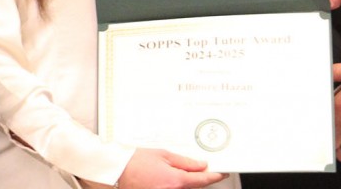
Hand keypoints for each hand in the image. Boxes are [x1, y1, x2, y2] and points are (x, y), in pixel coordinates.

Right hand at [79, 149, 228, 188]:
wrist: (117, 169)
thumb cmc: (136, 161)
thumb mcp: (164, 155)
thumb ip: (185, 162)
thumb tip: (202, 165)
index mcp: (175, 180)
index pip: (202, 180)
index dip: (215, 176)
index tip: (223, 173)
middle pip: (193, 188)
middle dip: (197, 178)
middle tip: (196, 168)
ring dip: (185, 183)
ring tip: (171, 172)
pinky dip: (175, 186)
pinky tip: (166, 179)